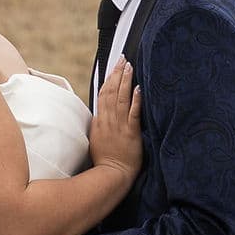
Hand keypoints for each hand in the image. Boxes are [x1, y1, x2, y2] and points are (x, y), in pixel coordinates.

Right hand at [89, 62, 142, 180]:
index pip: (104, 94)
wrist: (111, 175)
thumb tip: (101, 113)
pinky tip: (138, 88)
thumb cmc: (105, 160)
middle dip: (117, 73)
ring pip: (121, 98)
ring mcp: (119, 126)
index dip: (109, 78)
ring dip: (125, 81)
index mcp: (100, 121)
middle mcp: (108, 120)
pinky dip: (135, 100)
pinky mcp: (130, 133)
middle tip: (123, 58)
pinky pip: (132, 113)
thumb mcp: (97, 138)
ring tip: (130, 66)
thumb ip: (99, 124)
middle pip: (112, 91)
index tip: (115, 66)